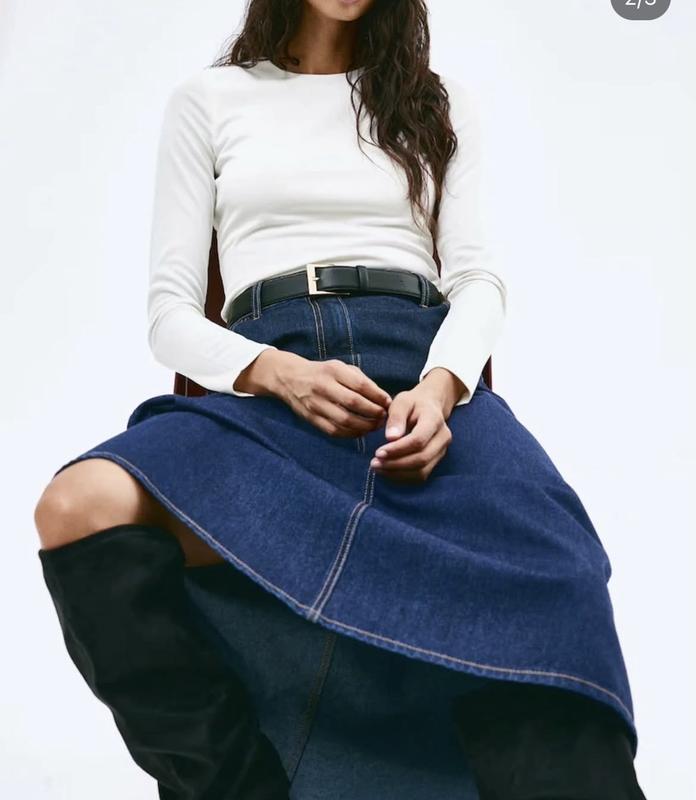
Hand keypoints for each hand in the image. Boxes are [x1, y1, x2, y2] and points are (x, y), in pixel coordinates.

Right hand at [248, 350, 391, 437]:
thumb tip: (384, 399)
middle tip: (384, 417)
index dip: (378, 396)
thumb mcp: (341, 368)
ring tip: (375, 425)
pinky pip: (335, 431)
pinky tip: (361, 431)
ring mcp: (315, 404)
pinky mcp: (311, 419)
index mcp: (333, 371)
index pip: (361, 385)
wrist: (290, 379)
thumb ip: (362, 381)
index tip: (388, 403)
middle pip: (354, 404)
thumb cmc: (323, 373)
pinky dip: (351, 433)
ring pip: (345, 420)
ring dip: (365, 426)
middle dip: (373, 413)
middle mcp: (323, 387)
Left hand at [370, 371, 462, 483]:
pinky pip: (421, 475)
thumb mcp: (402, 402)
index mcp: (434, 420)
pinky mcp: (436, 460)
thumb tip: (390, 437)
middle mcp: (443, 437)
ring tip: (378, 468)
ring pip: (422, 471)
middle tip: (374, 463)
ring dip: (398, 473)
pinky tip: (387, 470)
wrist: (429, 406)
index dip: (397, 449)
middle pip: (421, 458)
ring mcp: (442, 450)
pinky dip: (403, 476)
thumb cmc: (413, 403)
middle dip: (396, 464)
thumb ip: (396, 417)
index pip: (418, 440)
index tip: (378, 452)